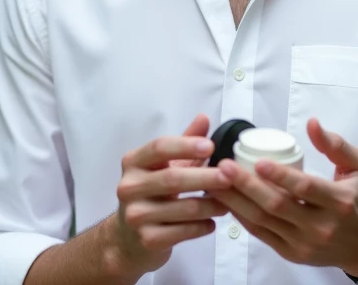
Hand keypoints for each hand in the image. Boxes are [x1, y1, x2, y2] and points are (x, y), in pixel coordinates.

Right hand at [108, 114, 230, 275]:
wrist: (127, 238)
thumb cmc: (152, 195)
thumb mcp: (164, 166)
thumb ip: (184, 142)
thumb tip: (204, 118)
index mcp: (133, 162)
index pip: (159, 147)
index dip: (186, 145)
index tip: (211, 146)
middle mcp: (129, 187)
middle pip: (172, 178)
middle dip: (205, 177)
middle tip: (230, 177)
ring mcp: (136, 215)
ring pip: (182, 208)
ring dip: (210, 205)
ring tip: (228, 203)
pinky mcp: (147, 239)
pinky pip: (183, 231)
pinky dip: (202, 226)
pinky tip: (212, 223)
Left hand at [212, 118, 357, 276]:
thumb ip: (335, 144)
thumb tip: (312, 124)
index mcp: (340, 202)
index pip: (306, 188)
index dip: (281, 176)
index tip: (258, 161)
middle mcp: (322, 226)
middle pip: (277, 205)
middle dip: (247, 185)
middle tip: (224, 167)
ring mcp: (304, 244)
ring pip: (264, 221)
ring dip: (237, 201)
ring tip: (216, 182)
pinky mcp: (292, 254)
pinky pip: (261, 235)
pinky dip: (242, 218)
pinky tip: (228, 201)